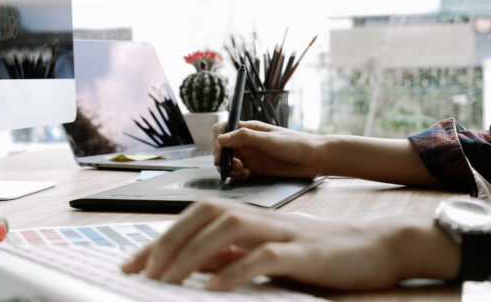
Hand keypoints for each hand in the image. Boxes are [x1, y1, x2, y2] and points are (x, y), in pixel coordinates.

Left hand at [121, 199, 459, 290]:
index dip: (160, 238)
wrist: (371, 246)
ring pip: (229, 227)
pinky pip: (264, 256)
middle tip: (141, 272)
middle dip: (168, 241)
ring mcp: (281, 232)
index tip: (131, 265)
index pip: (193, 219)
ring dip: (193, 252)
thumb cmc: (313, 253)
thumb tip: (187, 266)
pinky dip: (236, 269)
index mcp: (247, 218)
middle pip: (204, 215)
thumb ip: (227, 255)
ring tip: (167, 279)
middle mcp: (259, 218)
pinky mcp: (303, 252)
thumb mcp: (262, 253)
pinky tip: (213, 287)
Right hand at [212, 120, 324, 179]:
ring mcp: (250, 156)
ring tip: (243, 171)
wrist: (314, 159)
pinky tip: (249, 175)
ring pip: (228, 162)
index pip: (222, 130)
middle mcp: (246, 142)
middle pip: (222, 148)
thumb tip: (221, 138)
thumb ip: (245, 137)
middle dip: (223, 158)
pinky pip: (238, 173)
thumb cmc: (295, 144)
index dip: (217, 141)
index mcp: (248, 129)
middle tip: (232, 165)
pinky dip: (238, 175)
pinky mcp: (255, 169)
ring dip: (230, 168)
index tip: (220, 153)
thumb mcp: (269, 139)